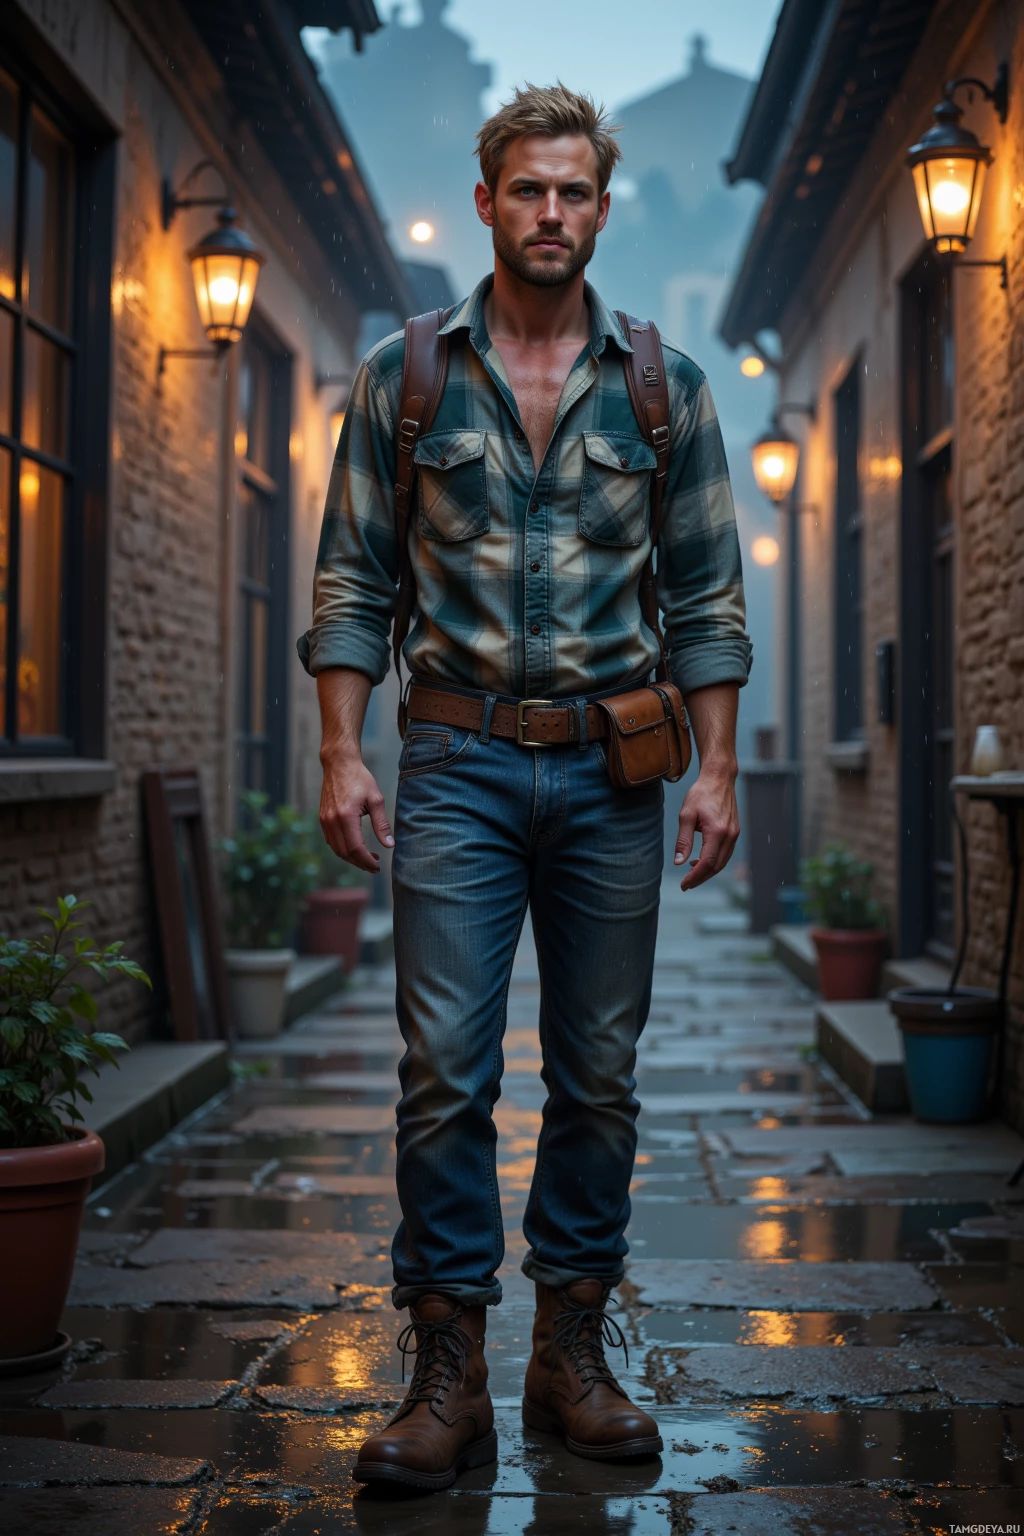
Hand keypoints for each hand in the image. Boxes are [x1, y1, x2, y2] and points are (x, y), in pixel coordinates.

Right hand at [319, 752, 393, 873]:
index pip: (355, 848)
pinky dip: (342, 849)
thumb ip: (382, 824)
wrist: (339, 764)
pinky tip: (355, 847)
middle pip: (345, 853)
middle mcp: (332, 821)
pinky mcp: (322, 819)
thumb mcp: (376, 800)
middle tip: (374, 866)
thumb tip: (390, 845)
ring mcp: (325, 820)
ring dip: (351, 858)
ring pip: (336, 849)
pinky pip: (331, 841)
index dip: (367, 861)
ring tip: (367, 858)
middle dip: (360, 863)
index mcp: (346, 816)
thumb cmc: (360, 779)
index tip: (378, 865)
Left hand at [674, 769, 739, 890]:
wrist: (719, 779)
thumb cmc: (701, 794)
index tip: (684, 884)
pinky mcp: (734, 832)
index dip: (694, 876)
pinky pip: (725, 854)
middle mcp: (729, 835)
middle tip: (686, 885)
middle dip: (701, 878)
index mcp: (717, 832)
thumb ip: (683, 840)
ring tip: (691, 875)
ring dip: (708, 872)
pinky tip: (701, 860)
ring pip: (723, 862)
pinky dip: (714, 862)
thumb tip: (679, 862)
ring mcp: (734, 834)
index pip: (706, 862)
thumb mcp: (686, 815)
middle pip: (716, 867)